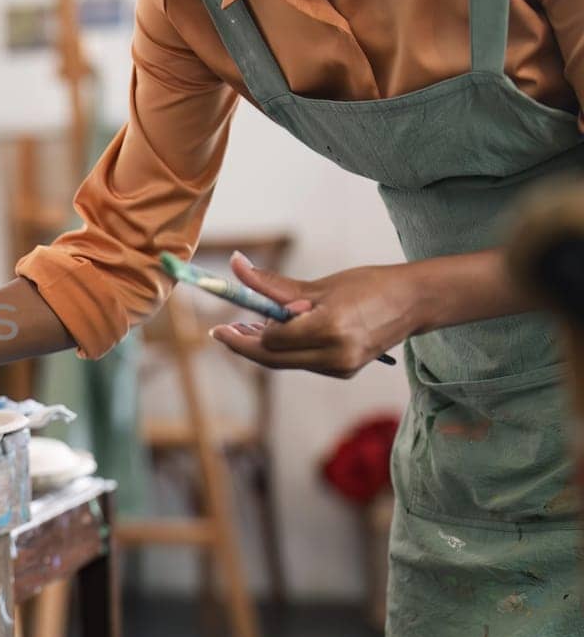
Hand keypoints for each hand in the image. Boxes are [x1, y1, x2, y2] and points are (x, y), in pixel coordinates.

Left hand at [208, 252, 419, 377]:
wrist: (414, 302)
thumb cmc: (368, 286)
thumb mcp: (318, 285)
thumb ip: (273, 284)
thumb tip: (235, 265)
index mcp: (329, 329)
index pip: (271, 341)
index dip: (245, 334)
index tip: (223, 325)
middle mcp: (335, 355)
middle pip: (273, 359)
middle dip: (246, 346)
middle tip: (224, 332)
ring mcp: (341, 367)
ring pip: (287, 363)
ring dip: (265, 348)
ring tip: (246, 329)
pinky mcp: (345, 371)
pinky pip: (304, 363)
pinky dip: (287, 351)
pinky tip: (276, 335)